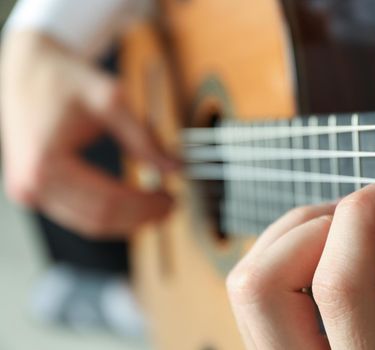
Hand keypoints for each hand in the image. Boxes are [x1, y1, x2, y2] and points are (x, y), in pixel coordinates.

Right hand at [1, 31, 174, 237]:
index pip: (107, 202)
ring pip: (88, 223)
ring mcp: (29, 192)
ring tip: (155, 204)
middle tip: (170, 205)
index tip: (172, 199)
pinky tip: (131, 202)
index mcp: (46, 164)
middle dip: (139, 217)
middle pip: (98, 220)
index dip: (145, 206)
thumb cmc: (63, 78)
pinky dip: (108, 212)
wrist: (29, 67)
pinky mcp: (34, 190)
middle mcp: (31, 185)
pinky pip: (77, 213)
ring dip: (126, 220)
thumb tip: (174, 167)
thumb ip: (144, 138)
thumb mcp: (110, 101)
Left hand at [227, 169, 374, 348]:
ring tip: (349, 228)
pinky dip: (288, 256)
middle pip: (264, 282)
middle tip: (366, 212)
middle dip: (315, 224)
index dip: (364, 216)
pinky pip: (256, 296)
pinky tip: (333, 256)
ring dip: (296, 235)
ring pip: (248, 285)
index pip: (339, 287)